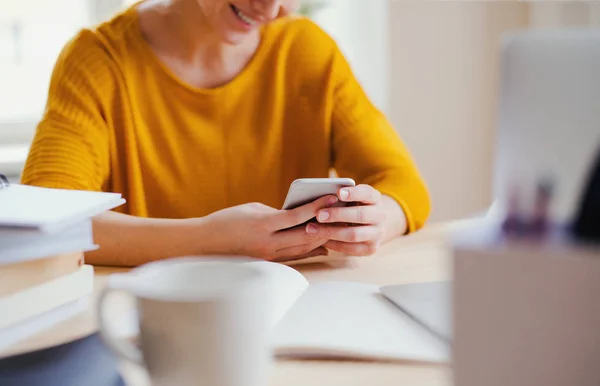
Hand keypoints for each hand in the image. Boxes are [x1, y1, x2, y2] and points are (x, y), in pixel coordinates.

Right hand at [203, 195, 338, 260]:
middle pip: (306, 237)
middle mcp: (268, 244)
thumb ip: (277, 213)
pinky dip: (309, 252)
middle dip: (326, 226)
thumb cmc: (228, 220)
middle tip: (343, 216)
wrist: (206, 243)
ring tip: (337, 230)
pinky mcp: (268, 263)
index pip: (298, 216)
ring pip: (303, 250)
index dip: (317, 207)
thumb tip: (298, 216)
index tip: (332, 197)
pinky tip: (322, 247)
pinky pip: (294, 257)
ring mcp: (269, 256)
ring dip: (321, 241)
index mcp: (264, 225)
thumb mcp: (253, 209)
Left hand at [315, 185, 391, 255]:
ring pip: (354, 234)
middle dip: (338, 215)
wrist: (373, 223)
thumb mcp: (353, 196)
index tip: (338, 193)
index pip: (367, 194)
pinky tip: (320, 240)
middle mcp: (380, 216)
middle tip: (319, 215)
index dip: (353, 193)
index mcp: (375, 198)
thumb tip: (321, 194)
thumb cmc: (355, 205)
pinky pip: (350, 248)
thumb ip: (342, 194)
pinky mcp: (370, 248)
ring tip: (312, 229)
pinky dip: (334, 244)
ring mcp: (377, 233)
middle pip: (360, 215)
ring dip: (331, 232)